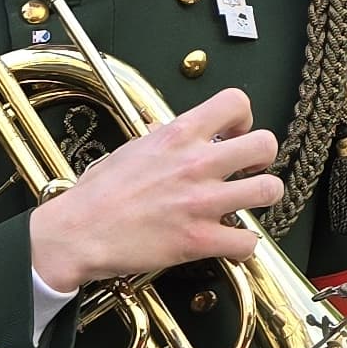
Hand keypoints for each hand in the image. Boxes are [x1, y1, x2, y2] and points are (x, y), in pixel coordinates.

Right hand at [28, 91, 286, 297]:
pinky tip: (229, 243)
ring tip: (245, 205)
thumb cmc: (97, 194)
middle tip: (246, 171)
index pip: (235, 102)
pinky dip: (243, 245)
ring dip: (263, 198)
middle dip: (262, 159)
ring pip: (269, 190)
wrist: (76, 233)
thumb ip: (167, 140)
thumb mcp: (133, 149)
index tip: (233, 136)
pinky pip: (248, 242)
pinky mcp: (199, 240)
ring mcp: (202, 203)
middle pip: (265, 144)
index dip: (243, 120)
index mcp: (178, 135)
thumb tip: (180, 135)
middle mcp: (196, 164)